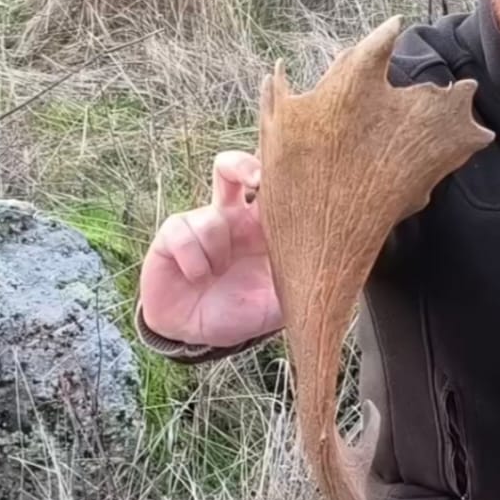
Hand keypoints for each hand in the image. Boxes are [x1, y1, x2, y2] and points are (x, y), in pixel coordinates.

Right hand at [138, 150, 281, 346]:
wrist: (192, 333)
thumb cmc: (237, 314)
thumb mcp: (276, 308)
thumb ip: (299, 290)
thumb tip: (328, 276)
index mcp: (261, 229)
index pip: (272, 189)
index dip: (280, 176)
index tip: (296, 178)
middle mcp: (232, 219)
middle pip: (232, 168)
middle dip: (242, 165)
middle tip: (256, 180)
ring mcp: (201, 224)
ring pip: (211, 217)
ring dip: (217, 252)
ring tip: (217, 275)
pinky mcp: (171, 235)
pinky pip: (183, 234)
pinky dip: (193, 260)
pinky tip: (196, 277)